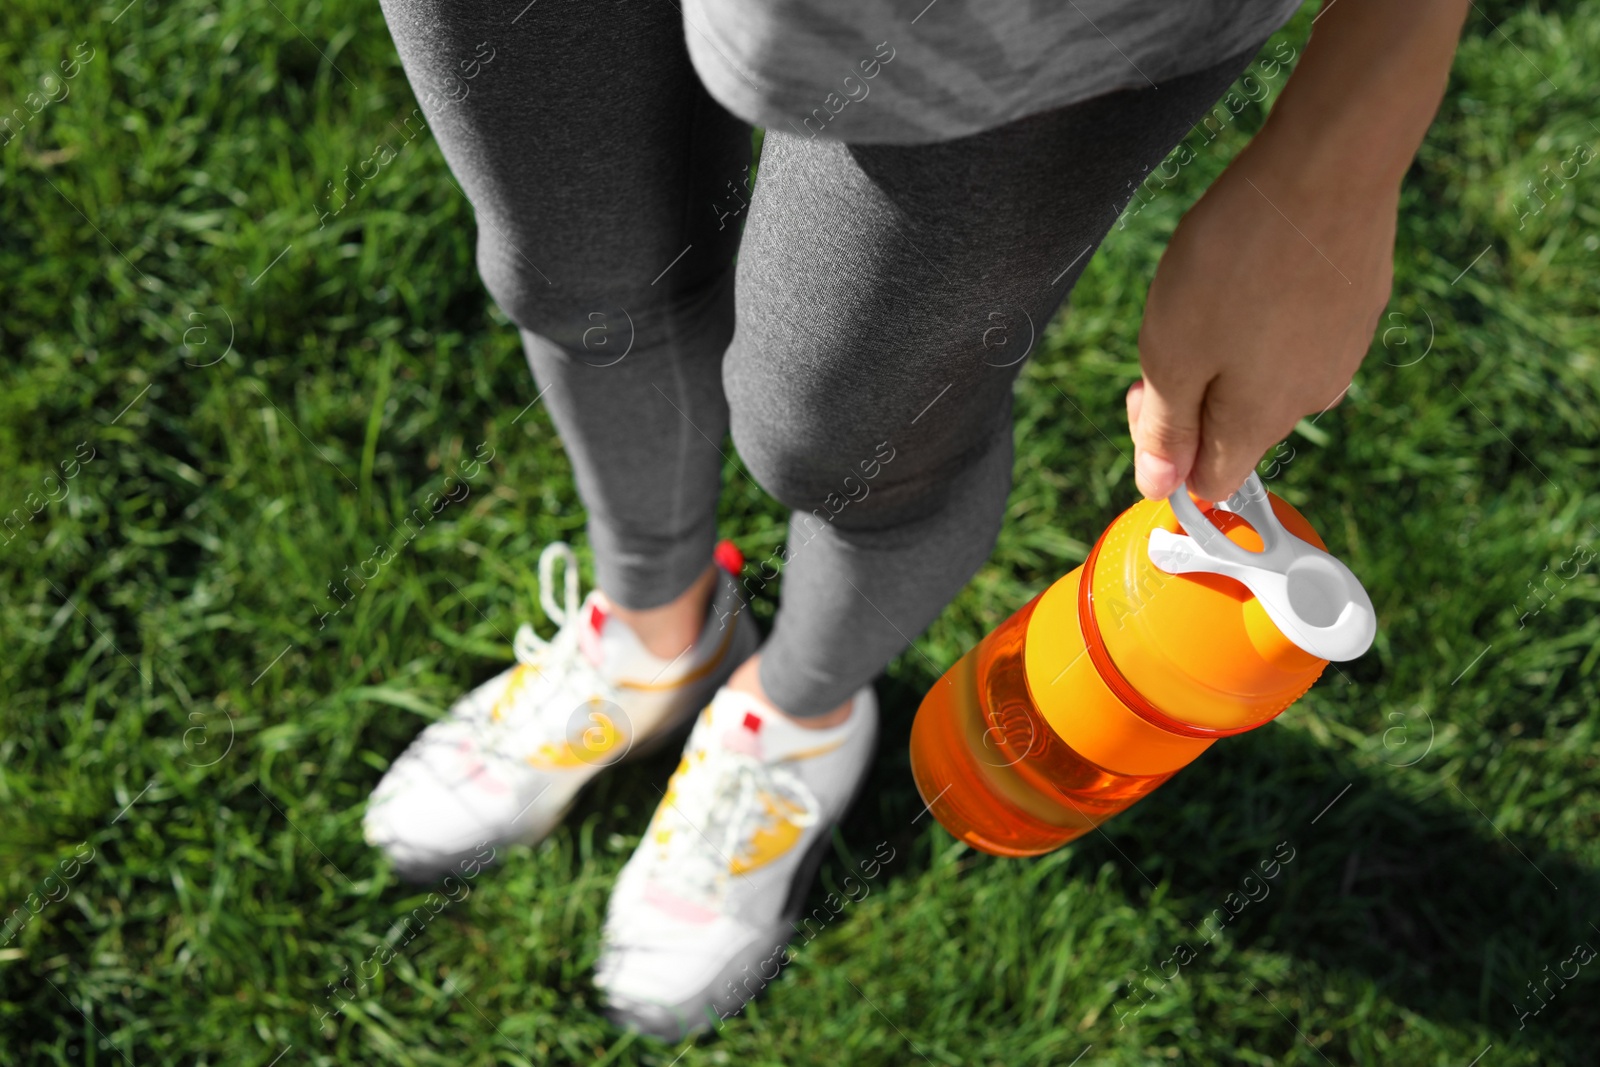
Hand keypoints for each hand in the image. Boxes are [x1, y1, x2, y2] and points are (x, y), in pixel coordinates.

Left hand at [1126, 146, 1396, 502]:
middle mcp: (1313, 398)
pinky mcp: (1357, 306)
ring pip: (1267, 377)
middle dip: (1194, 393)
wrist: (1327, 168)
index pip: (1211, 483)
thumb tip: (1160, 488)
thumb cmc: (1237, 260)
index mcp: (1262, 422)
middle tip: (1173, 325)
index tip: (1146, 391)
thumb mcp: (1170, 353)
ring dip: (1230, 350)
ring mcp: (1343, 351)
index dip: (1167, 453)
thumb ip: (1167, 428)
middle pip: (1237, 429)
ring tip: (1218, 286)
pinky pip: (1299, 333)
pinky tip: (1259, 265)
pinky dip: (1269, 313)